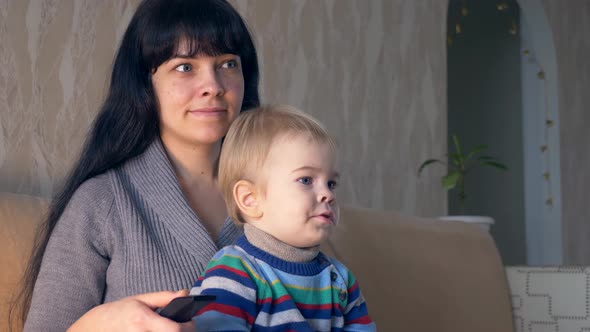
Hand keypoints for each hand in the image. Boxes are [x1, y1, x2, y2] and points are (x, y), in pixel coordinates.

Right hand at [67, 290, 194, 331]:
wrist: (94, 328)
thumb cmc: (118, 312)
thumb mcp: (140, 299)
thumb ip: (164, 297)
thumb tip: (185, 294)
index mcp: (141, 320)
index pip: (174, 329)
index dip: (188, 327)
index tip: (191, 322)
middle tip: (184, 327)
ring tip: (172, 329)